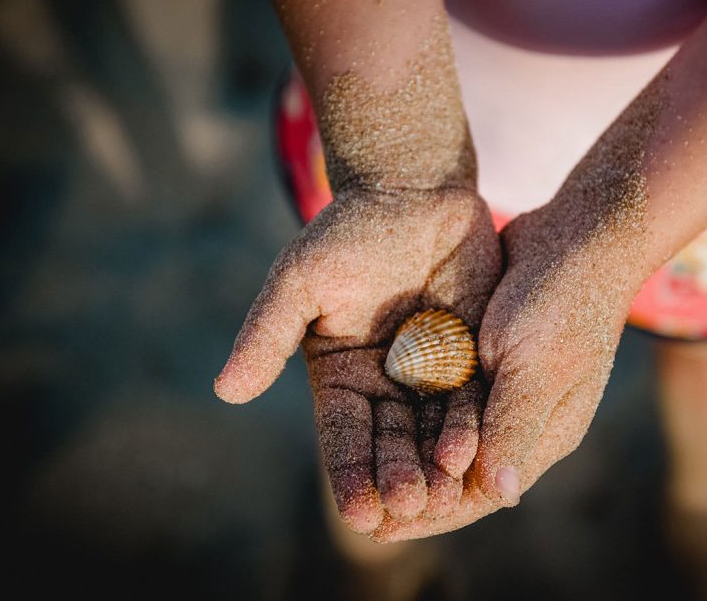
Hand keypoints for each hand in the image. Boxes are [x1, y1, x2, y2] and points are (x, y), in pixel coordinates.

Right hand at [215, 187, 500, 533]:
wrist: (414, 192)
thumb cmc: (348, 233)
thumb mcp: (300, 280)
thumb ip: (268, 334)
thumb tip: (227, 389)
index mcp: (342, 379)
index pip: (344, 438)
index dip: (351, 475)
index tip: (361, 513)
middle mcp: (386, 387)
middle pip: (393, 444)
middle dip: (398, 478)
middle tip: (408, 508)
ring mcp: (431, 375)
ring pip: (435, 431)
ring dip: (439, 466)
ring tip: (446, 495)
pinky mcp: (471, 357)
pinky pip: (475, 399)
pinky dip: (476, 427)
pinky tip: (479, 452)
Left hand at [372, 202, 636, 540]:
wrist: (579, 236)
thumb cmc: (565, 301)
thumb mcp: (537, 366)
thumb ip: (514, 427)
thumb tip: (499, 496)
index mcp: (544, 433)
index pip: (483, 492)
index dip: (432, 514)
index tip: (380, 529)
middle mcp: (522, 418)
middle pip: (460, 472)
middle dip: (414, 491)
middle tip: (360, 510)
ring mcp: (504, 387)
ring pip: (447, 436)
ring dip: (408, 455)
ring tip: (361, 474)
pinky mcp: (485, 356)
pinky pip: (444, 397)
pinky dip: (414, 413)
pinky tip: (376, 416)